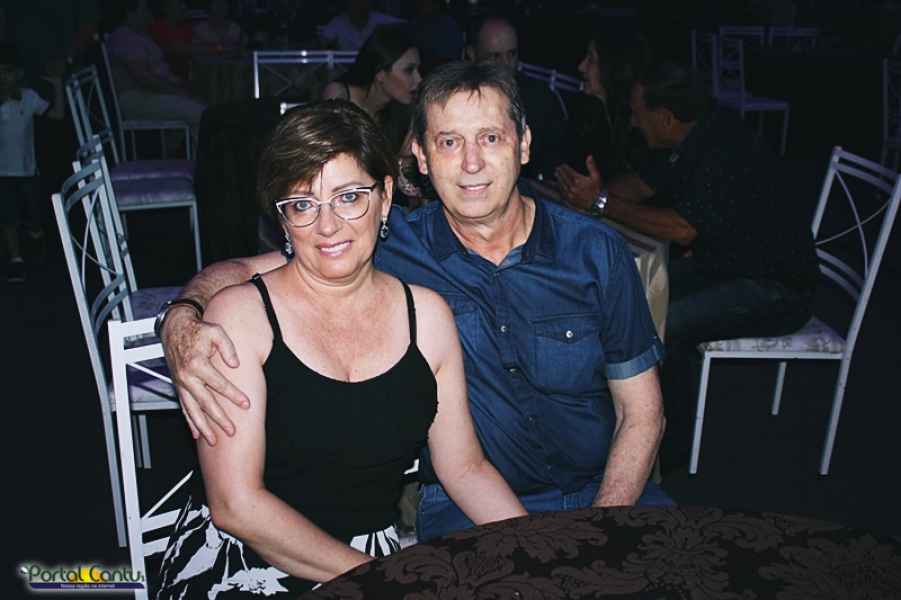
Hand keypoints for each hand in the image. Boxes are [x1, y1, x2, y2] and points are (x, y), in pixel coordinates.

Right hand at [161, 305, 248, 444]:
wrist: (175, 328)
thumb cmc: (198, 330)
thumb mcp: (216, 332)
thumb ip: (227, 347)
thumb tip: (235, 364)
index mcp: (197, 364)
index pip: (219, 384)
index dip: (234, 395)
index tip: (247, 404)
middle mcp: (187, 377)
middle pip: (206, 403)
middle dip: (219, 419)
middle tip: (232, 431)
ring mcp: (181, 384)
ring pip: (193, 410)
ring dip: (203, 427)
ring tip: (213, 440)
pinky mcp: (179, 387)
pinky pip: (184, 407)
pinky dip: (190, 421)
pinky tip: (196, 433)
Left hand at [555, 156, 602, 210]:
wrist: (598, 204)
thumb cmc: (597, 190)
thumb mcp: (596, 176)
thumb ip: (591, 166)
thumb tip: (589, 156)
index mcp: (577, 180)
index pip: (568, 171)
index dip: (564, 167)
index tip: (562, 165)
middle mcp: (572, 187)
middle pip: (563, 177)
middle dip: (559, 172)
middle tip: (557, 168)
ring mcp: (570, 194)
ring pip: (561, 185)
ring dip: (558, 179)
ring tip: (556, 174)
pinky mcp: (569, 200)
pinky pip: (562, 193)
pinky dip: (559, 188)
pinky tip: (558, 185)